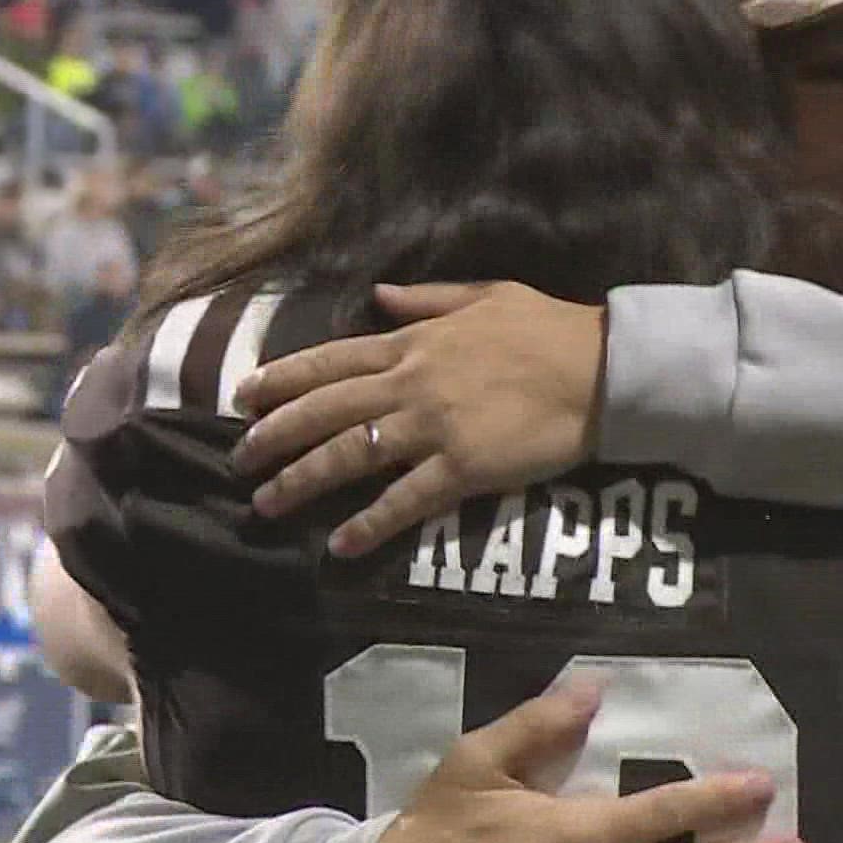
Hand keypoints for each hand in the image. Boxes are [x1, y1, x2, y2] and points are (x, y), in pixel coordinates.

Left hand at [231, 283, 606, 557]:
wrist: (605, 368)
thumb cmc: (551, 330)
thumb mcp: (486, 295)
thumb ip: (426, 299)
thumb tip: (377, 296)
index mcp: (413, 342)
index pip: (330, 361)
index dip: (282, 379)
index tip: (244, 397)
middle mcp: (411, 383)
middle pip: (324, 411)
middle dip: (274, 436)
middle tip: (237, 461)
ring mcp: (434, 426)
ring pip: (350, 456)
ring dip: (302, 482)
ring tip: (266, 505)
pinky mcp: (464, 467)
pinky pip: (406, 501)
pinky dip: (370, 524)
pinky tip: (341, 546)